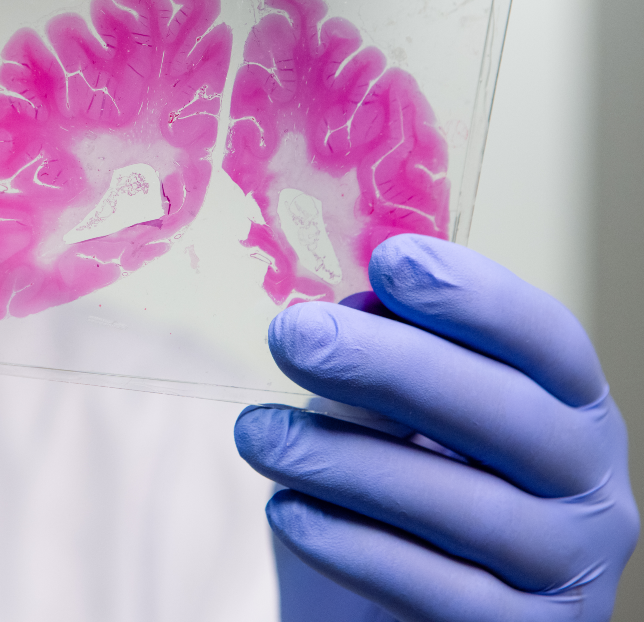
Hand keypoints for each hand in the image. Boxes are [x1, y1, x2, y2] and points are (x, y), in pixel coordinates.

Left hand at [234, 234, 638, 621]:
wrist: (397, 618)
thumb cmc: (399, 495)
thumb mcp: (400, 419)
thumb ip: (392, 361)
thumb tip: (354, 308)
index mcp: (571, 408)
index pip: (547, 342)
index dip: (476, 298)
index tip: (389, 261)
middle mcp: (592, 487)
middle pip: (507, 415)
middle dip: (391, 367)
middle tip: (291, 337)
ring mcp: (567, 570)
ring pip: (465, 509)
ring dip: (346, 462)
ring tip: (255, 433)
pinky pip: (437, 591)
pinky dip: (352, 546)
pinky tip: (286, 510)